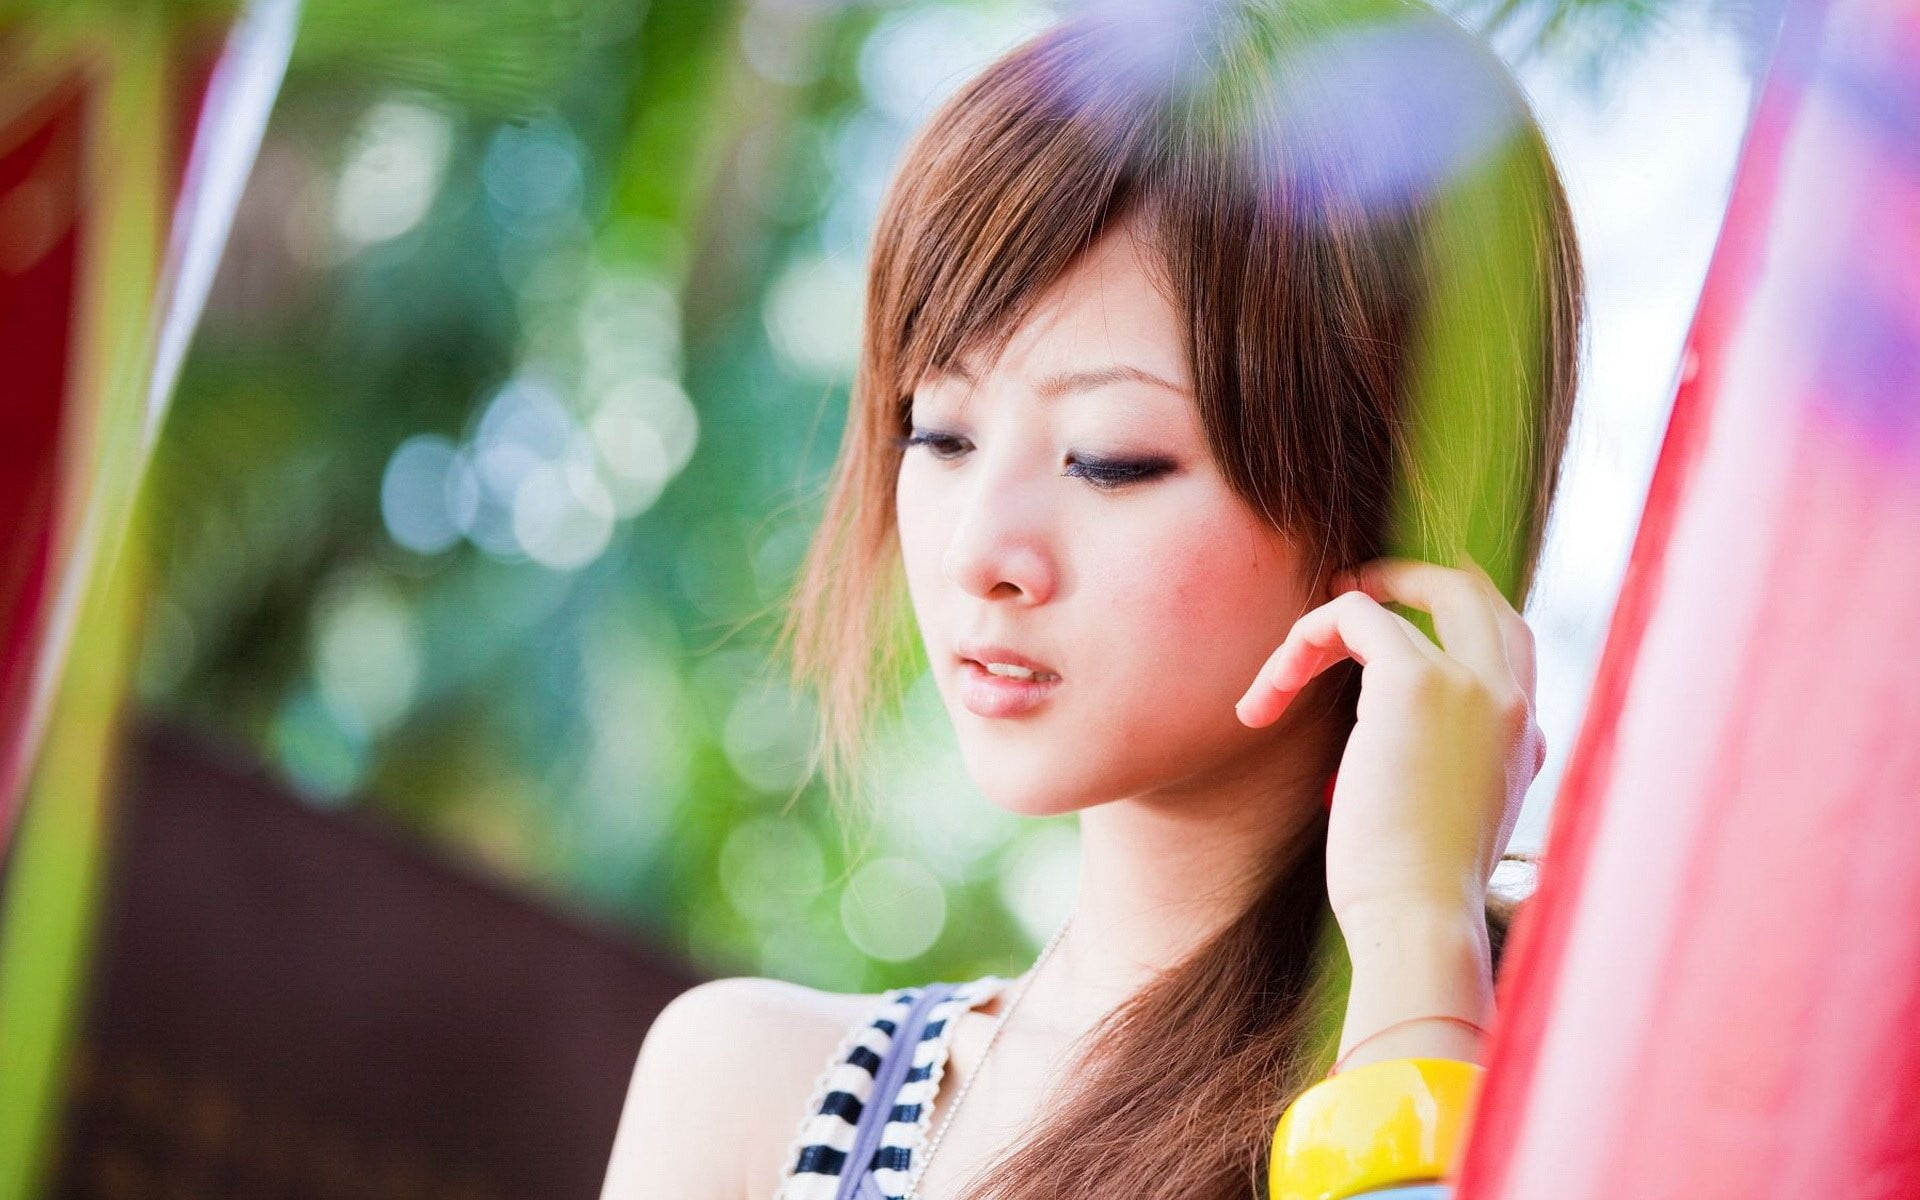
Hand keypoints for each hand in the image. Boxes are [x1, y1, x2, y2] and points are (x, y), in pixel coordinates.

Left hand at [1233, 552, 1546, 925]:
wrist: (1419, 923)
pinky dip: (1301, 642)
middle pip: (1474, 592)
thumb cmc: (1412, 896)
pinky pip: (1352, 616)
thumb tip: (1381, 761)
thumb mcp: (1439, 824)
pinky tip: (1266, 698)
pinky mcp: (1416, 680)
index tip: (1376, 636)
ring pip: (1399, 600)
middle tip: (1345, 590)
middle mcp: (1514, 700)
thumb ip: (1433, 773)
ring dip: (1323, 630)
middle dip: (1407, 579)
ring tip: (1278, 677)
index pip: (1505, 641)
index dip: (1442, 619)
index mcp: (1527, 737)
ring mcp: (1475, 684)